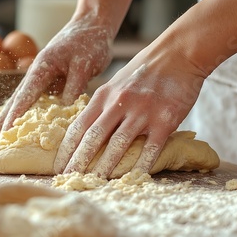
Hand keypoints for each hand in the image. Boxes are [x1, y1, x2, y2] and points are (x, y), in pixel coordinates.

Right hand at [0, 16, 114, 137]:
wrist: (93, 24)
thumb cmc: (89, 41)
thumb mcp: (84, 63)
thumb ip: (74, 86)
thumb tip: (64, 110)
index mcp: (42, 67)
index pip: (25, 95)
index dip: (14, 115)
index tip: (5, 133)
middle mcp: (37, 73)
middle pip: (15, 100)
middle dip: (1, 120)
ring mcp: (42, 78)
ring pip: (22, 101)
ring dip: (7, 118)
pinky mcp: (51, 81)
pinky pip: (34, 100)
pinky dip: (24, 113)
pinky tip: (19, 124)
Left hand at [54, 42, 207, 177]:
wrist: (178, 54)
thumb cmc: (144, 70)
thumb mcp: (116, 83)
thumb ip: (103, 105)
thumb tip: (89, 130)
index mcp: (103, 95)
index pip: (79, 126)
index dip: (67, 148)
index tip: (58, 165)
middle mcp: (119, 103)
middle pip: (94, 137)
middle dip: (79, 161)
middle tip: (68, 178)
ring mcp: (142, 111)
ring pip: (119, 144)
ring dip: (105, 166)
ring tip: (95, 182)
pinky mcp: (165, 119)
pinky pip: (151, 147)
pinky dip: (141, 165)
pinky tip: (133, 178)